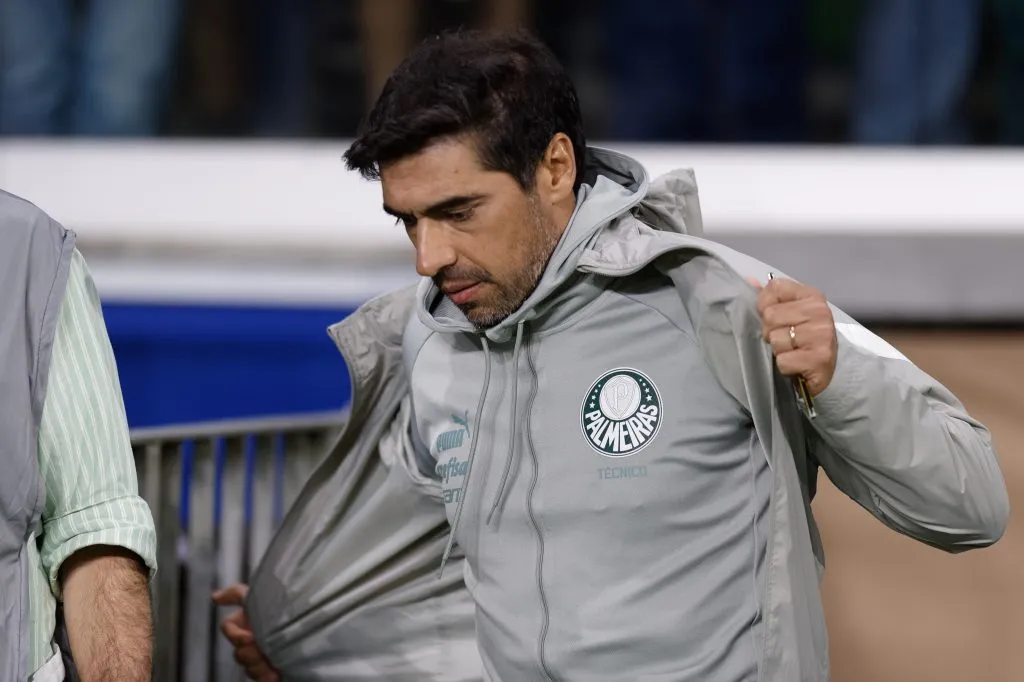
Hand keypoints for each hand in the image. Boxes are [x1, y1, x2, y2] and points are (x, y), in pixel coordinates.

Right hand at [212, 584, 280, 681]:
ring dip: (259, 666)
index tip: (249, 637)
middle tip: (264, 651)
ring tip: (273, 664)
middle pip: (237, 651)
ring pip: (248, 667)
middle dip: (250, 653)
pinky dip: (266, 678)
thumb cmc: (285, 610)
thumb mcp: (263, 597)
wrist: (312, 629)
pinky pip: (259, 678)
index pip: (228, 627)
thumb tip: (214, 596)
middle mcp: (252, 638)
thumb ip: (238, 594)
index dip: (235, 634)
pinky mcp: (270, 669)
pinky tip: (275, 675)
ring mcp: (261, 655)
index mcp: (248, 621)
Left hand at [751, 276, 837, 395]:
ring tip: (793, 351)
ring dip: (779, 350)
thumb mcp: (790, 312)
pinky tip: (797, 364)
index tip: (777, 318)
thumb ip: (769, 297)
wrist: (828, 370)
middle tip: (787, 339)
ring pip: (775, 339)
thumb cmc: (804, 338)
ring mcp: (822, 335)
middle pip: (770, 316)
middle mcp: (820, 311)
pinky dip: (786, 366)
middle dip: (772, 331)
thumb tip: (749, 280)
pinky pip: (783, 360)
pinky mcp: (820, 359)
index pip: (774, 288)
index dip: (766, 305)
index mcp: (812, 295)